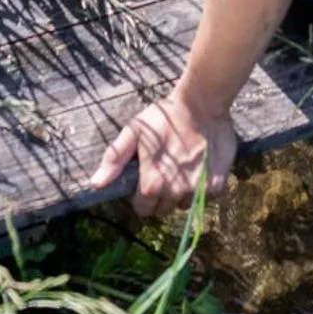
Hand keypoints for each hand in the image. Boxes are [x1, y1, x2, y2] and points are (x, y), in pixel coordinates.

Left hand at [89, 87, 237, 217]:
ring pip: (184, 205)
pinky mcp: (216, 185)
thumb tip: (95, 184)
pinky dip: (201, 188)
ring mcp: (197, 191)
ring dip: (181, 193)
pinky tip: (198, 167)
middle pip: (163, 209)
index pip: (143, 209)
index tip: (146, 180)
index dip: (142, 196)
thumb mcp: (133, 131)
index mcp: (152, 184)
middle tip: (165, 172)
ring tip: (181, 168)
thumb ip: (115, 159)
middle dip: (161, 196)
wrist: (202, 103)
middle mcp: (175, 193)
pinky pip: (205, 198)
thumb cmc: (164, 116)